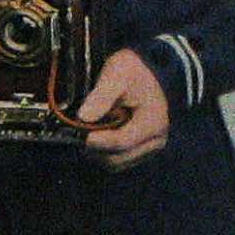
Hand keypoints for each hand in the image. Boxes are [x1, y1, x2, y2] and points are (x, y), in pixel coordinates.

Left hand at [77, 49, 169, 170]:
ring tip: (88, 132)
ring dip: (98, 152)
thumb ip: (101, 96)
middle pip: (117, 158)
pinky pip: (118, 161)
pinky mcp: (142, 152)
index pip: (122, 142)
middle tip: (78, 133)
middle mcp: (156, 140)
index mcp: (153, 122)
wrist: (145, 71)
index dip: (98, 141)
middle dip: (95, 148)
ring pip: (115, 163)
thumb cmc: (131, 71)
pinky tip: (97, 136)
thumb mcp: (116, 76)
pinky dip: (104, 152)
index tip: (82, 136)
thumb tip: (83, 117)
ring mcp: (149, 148)